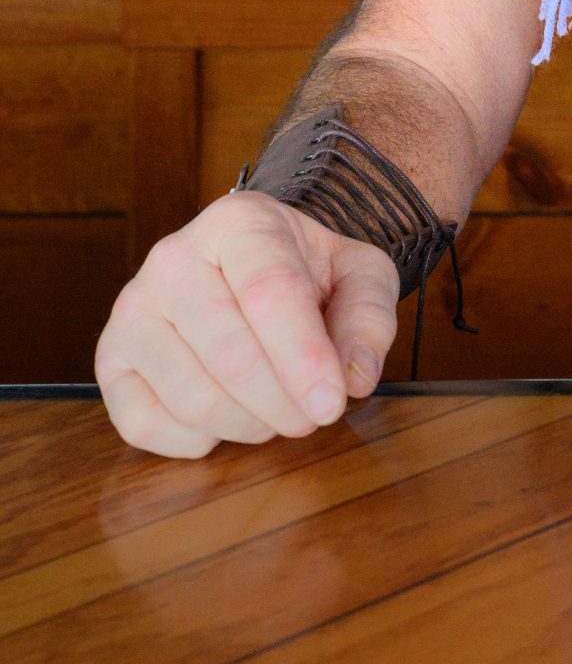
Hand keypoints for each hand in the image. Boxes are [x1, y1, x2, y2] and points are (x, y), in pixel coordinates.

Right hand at [95, 195, 399, 457]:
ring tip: (278, 411)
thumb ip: (368, 319)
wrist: (251, 266)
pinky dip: (199, 440)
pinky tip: (229, 416)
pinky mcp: (111, 359)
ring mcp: (133, 309)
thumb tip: (356, 377)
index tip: (333, 404)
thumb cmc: (307, 271)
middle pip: (230, 353)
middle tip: (314, 415)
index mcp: (239, 223)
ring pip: (192, 397)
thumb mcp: (359, 275)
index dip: (303, 357)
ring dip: (250, 424)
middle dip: (283, 402)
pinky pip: (146, 425)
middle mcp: (173, 258)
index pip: (268, 291)